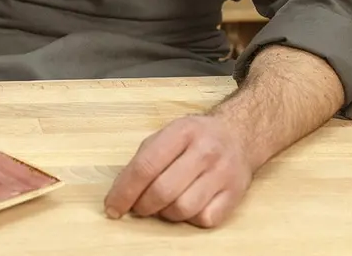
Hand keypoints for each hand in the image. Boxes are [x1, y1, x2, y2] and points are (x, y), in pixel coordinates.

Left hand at [103, 115, 253, 227]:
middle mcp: (204, 151)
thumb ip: (144, 159)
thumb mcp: (167, 134)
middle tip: (139, 207)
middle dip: (143, 206)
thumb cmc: (195, 138)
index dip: (124, 191)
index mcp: (181, 132)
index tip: (112, 207)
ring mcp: (222, 173)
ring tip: (164, 205)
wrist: (239, 134)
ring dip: (166, 214)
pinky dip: (190, 219)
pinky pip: (205, 218)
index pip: (145, 166)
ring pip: (183, 209)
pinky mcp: (235, 194)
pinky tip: (188, 206)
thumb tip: (121, 193)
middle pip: (163, 190)